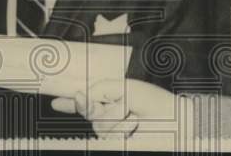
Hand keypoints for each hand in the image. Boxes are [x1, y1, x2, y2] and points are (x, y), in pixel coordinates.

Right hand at [51, 78, 175, 137]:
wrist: (174, 121)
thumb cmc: (154, 102)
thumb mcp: (124, 87)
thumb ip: (98, 89)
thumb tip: (79, 96)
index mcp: (110, 100)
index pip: (85, 101)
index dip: (69, 102)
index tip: (56, 103)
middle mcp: (109, 117)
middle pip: (88, 112)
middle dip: (101, 106)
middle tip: (123, 105)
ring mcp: (112, 133)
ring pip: (98, 124)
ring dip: (117, 117)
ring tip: (135, 116)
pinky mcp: (115, 143)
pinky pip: (107, 133)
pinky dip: (121, 126)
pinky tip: (134, 124)